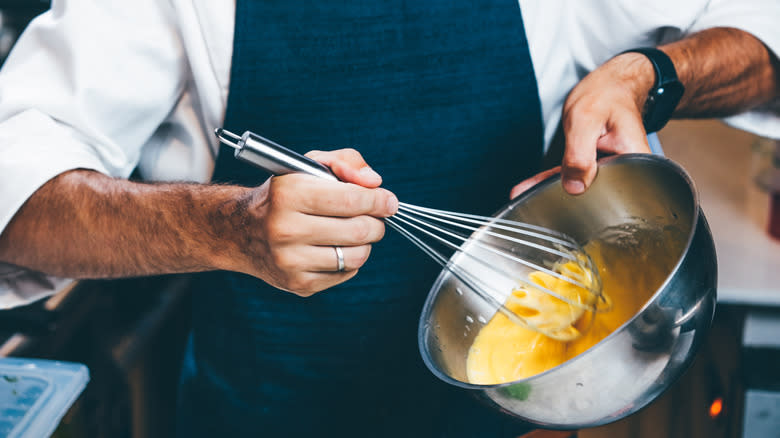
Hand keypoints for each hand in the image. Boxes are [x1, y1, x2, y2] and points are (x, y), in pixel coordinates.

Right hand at [221, 149, 397, 296]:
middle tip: (374, 218)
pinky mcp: (297, 283)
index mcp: (289, 193)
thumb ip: (346, 162)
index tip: (389, 201)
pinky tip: (335, 248)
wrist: (241, 232)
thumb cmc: (284, 194)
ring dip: (365, 243)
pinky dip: (349, 261)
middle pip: (359, 230)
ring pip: (356, 256)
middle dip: (376, 223)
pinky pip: (345, 274)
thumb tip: (374, 182)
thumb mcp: (308, 165)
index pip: (352, 200)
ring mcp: (290, 260)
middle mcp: (285, 228)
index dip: (379, 200)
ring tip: (355, 232)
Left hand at [510, 52, 654, 198]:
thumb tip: (574, 186)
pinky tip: (529, 187)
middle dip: (562, 198)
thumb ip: (580, 155)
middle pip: (594, 193)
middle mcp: (627, 170)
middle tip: (529, 199)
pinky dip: (551, 179)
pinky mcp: (594, 166)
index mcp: (634, 160)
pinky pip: (572, 175)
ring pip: (579, 185)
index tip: (558, 200)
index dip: (587, 200)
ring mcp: (610, 169)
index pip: (614, 191)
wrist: (611, 85)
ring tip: (522, 196)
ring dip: (550, 190)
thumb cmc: (606, 95)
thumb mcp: (587, 120)